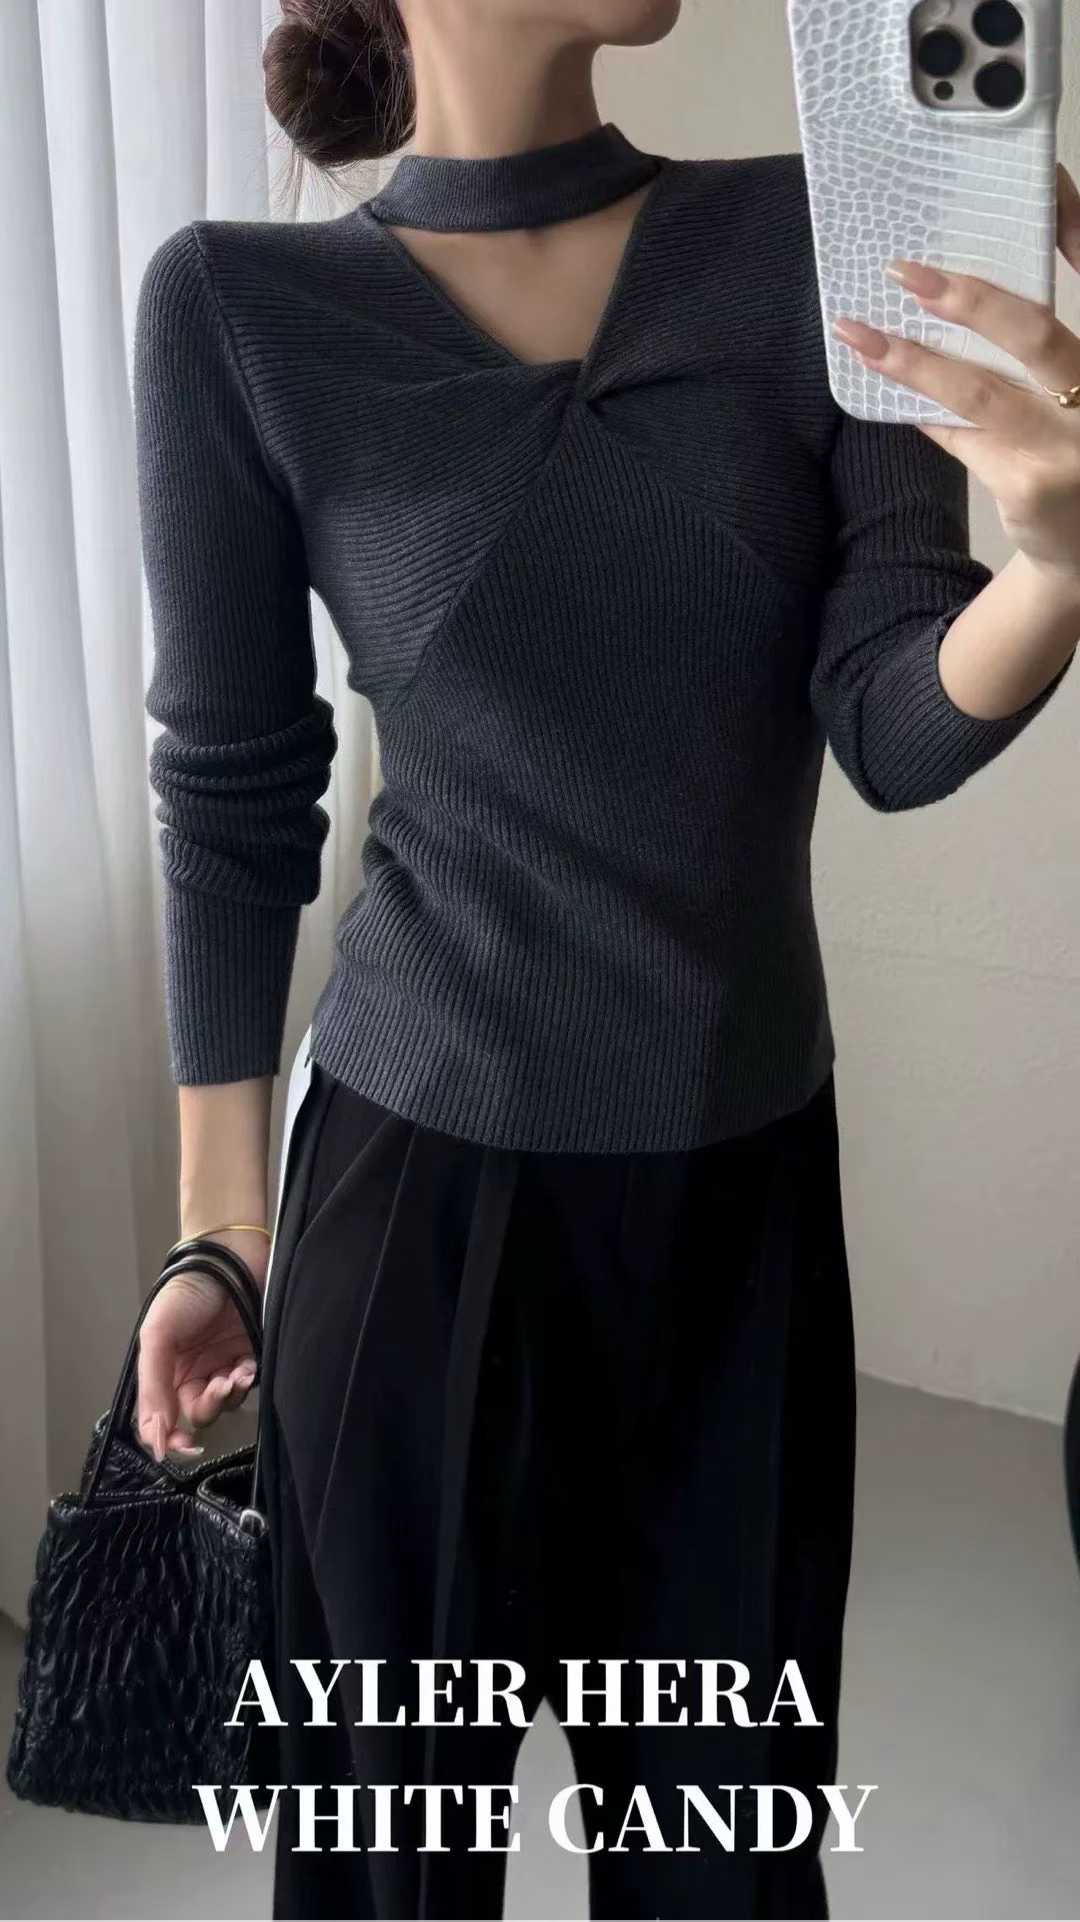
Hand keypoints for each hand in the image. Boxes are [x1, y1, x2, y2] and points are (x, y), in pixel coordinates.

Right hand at [136, 1229, 269, 1462]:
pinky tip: (246, 1366)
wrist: (229, 1254)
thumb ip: (153, 1386)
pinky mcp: (250, 1355)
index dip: (167, 1436)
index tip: (179, 1446)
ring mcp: (222, 1364)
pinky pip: (248, 1385)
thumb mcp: (157, 1335)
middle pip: (197, 1414)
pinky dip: (246, 1382)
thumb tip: (153, 1436)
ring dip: (229, 1394)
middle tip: (216, 1390)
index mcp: (164, 1369)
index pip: (161, 1416)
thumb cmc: (187, 1289)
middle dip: (206, 1410)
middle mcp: (192, 1371)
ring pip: (225, 1403)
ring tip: (234, 1372)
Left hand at [831, 162, 1079, 591]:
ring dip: (913, 361)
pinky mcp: (1030, 487)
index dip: (1072, 220)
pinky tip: (886, 390)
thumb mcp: (1074, 391)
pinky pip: (962, 438)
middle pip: (1033, 331)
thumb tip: (950, 294)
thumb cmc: (1074, 452)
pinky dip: (926, 412)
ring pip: (980, 391)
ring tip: (860, 334)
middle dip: (966, 298)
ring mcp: (1069, 445)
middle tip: (905, 272)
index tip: (1036, 188)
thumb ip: (1038, 350)